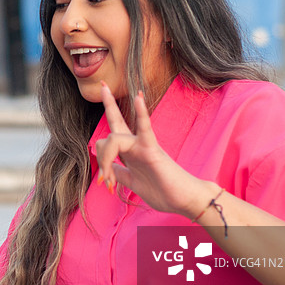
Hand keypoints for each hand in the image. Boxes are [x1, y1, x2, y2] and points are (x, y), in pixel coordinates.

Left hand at [94, 81, 214, 217]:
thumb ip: (121, 174)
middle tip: (102, 83)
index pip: (114, 134)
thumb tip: (108, 170)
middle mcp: (136, 145)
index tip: (101, 155)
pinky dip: (141, 113)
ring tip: (108, 181)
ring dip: (105, 159)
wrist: (184, 200)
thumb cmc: (163, 192)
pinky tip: (139, 97)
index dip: (101, 138)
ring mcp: (144, 145)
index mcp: (131, 152)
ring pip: (115, 137)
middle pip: (117, 120)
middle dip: (109, 103)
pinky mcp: (153, 150)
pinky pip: (145, 129)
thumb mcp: (134, 183)